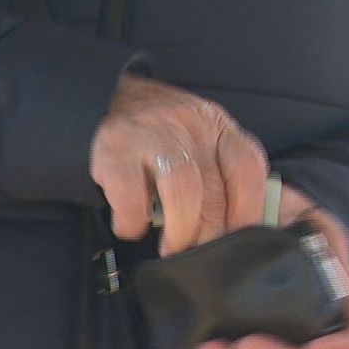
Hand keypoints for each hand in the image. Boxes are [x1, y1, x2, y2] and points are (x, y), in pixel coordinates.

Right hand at [91, 75, 268, 254]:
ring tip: (172, 248)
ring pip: (184, 193)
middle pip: (215, 191)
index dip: (249, 211)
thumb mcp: (196, 137)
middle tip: (198, 251)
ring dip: (181, 232)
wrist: (99, 97)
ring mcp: (151, 134)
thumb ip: (218, 170)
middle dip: (210, 233)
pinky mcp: (115, 149)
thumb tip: (240, 226)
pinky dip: (134, 222)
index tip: (239, 239)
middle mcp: (189, 124)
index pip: (247, 168)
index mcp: (216, 124)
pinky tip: (132, 225)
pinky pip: (132, 198)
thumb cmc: (155, 131)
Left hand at [177, 186, 348, 348]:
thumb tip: (317, 254)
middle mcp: (317, 331)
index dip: (341, 348)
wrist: (253, 215)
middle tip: (239, 346)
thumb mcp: (312, 217)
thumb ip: (321, 235)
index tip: (312, 347)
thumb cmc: (288, 216)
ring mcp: (281, 347)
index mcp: (342, 298)